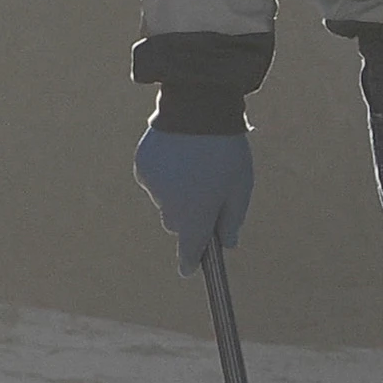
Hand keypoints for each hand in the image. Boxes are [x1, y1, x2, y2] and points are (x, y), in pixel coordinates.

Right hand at [133, 128, 252, 272]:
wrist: (197, 112)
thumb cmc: (227, 152)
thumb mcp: (240, 187)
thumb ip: (233, 218)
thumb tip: (228, 243)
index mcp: (196, 215)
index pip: (190, 248)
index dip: (190, 260)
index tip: (189, 270)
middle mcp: (169, 207)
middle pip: (178, 223)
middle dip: (191, 215)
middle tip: (209, 191)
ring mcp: (153, 188)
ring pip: (166, 199)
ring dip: (179, 190)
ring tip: (197, 164)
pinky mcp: (143, 168)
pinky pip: (156, 179)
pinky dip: (166, 173)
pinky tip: (180, 153)